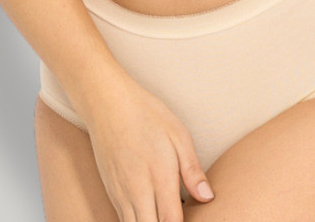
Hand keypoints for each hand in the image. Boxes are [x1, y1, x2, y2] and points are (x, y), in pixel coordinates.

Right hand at [84, 76, 214, 220]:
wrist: (108, 104)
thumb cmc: (147, 115)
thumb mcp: (178, 135)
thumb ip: (192, 170)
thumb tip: (207, 197)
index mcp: (160, 177)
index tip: (193, 220)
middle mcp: (138, 192)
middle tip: (178, 215)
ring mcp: (121, 194)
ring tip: (163, 214)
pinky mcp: (111, 193)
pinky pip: (124, 220)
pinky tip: (149, 213)